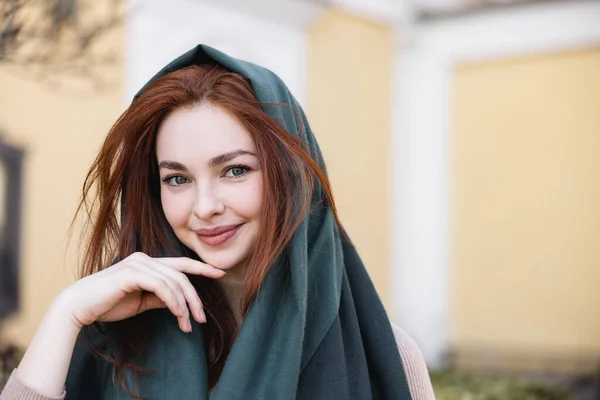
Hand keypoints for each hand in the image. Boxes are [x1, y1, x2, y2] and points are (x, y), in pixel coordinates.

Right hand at [58, 252, 224, 332]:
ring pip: (174, 282)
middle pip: (182, 274)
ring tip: (188, 324)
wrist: (79, 306)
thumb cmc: (108, 304)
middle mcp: (145, 259)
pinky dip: (173, 301)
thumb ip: (159, 297)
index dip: (201, 268)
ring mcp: (139, 264)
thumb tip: (178, 302)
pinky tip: (178, 315)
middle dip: (196, 297)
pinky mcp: (132, 273)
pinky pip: (162, 286)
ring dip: (185, 305)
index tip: (220, 273)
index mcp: (147, 262)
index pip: (180, 264)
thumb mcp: (141, 301)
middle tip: (202, 318)